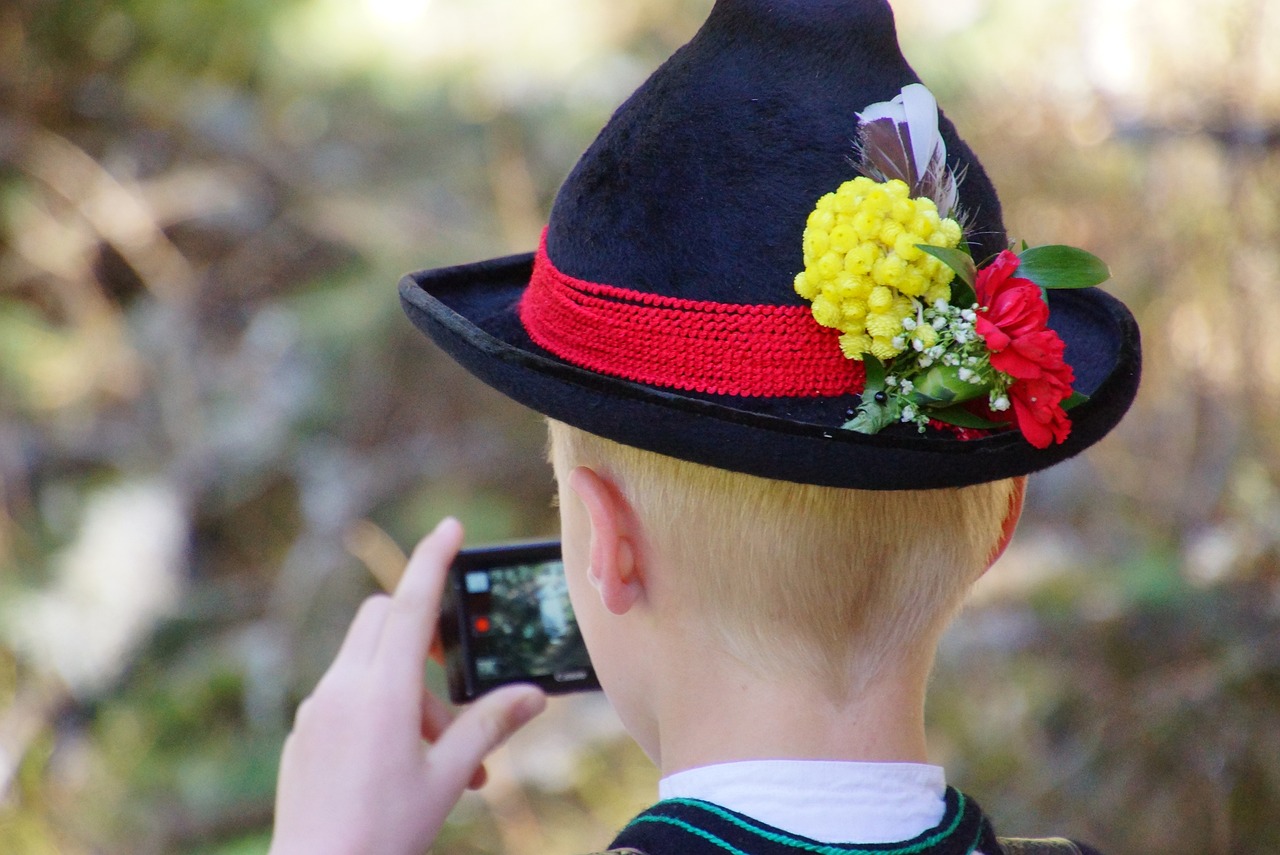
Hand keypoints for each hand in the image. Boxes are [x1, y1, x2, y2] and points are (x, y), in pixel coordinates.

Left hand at [269, 518, 547, 854]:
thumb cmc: (383, 832)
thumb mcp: (447, 778)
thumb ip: (488, 727)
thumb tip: (533, 695)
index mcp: (381, 691)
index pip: (409, 604)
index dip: (432, 560)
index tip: (450, 527)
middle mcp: (342, 687)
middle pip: (383, 619)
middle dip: (423, 634)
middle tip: (454, 685)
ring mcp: (317, 708)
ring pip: (366, 660)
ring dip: (407, 685)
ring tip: (438, 753)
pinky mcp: (304, 732)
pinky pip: (345, 693)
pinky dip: (379, 705)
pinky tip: (396, 762)